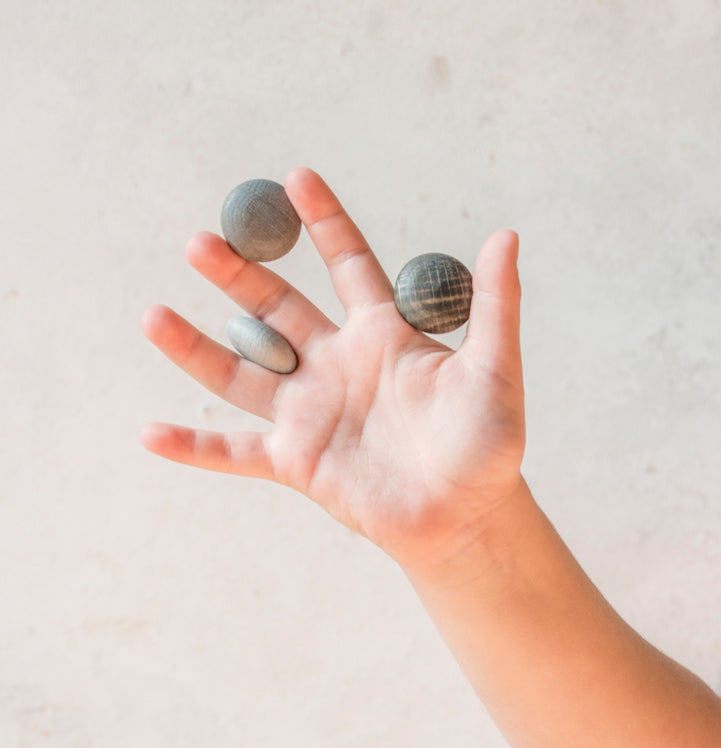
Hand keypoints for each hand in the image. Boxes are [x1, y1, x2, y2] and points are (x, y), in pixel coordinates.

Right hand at [141, 168, 524, 572]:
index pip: (347, 265)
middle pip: (277, 311)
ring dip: (196, 348)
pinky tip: (150, 434)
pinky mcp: (296, 463)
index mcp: (382, 336)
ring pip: (241, 373)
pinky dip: (193, 447)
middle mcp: (337, 367)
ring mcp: (311, 414)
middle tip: (200, 243)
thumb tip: (506, 234)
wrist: (468, 516)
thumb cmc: (488, 445)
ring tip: (153, 314)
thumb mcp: (495, 370)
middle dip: (238, 276)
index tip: (297, 177)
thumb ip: (495, 305)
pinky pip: (234, 452)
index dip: (324, 222)